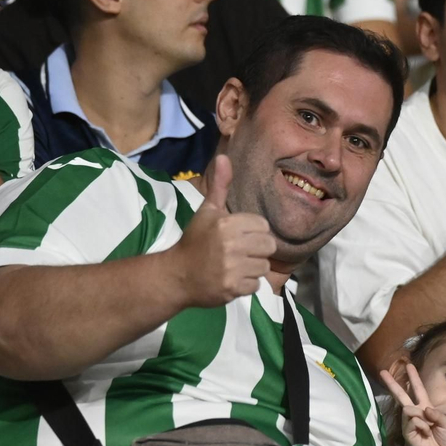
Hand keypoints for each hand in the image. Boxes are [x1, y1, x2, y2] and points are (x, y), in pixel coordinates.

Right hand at [173, 155, 276, 306]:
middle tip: (239, 253)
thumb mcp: (207, 211)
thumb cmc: (195, 241)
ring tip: (234, 266)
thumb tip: (224, 157)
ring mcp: (231, 268)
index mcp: (226, 224)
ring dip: (252, 269)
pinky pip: (256, 285)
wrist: (176, 275)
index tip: (238, 236)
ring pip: (264, 267)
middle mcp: (230, 245)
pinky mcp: (232, 288)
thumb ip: (220, 186)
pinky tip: (231, 279)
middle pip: (269, 246)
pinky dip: (246, 285)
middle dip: (257, 250)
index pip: (263, 226)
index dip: (253, 232)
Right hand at [378, 363, 445, 445]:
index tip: (409, 365)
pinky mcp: (406, 431)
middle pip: (402, 395)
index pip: (419, 390)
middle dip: (393, 383)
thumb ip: (437, 414)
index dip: (414, 378)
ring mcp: (409, 422)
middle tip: (382, 372)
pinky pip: (412, 420)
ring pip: (409, 408)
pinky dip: (422, 426)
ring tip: (428, 429)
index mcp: (426, 408)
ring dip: (422, 418)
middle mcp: (416, 413)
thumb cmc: (445, 440)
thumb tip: (423, 409)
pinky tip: (425, 434)